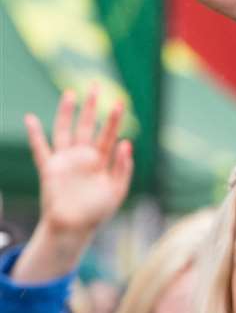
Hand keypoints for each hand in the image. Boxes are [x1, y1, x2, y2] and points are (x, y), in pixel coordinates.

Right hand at [12, 88, 131, 284]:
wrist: (75, 227)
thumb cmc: (97, 211)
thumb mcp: (117, 191)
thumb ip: (123, 168)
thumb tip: (126, 143)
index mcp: (101, 161)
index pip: (108, 135)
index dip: (113, 120)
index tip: (119, 103)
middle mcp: (82, 156)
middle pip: (87, 126)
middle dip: (91, 107)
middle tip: (96, 86)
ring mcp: (65, 160)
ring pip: (64, 130)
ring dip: (66, 113)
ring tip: (70, 94)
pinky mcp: (50, 169)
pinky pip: (40, 149)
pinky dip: (35, 135)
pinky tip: (31, 119)